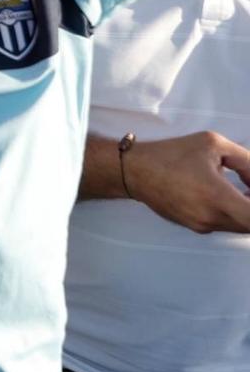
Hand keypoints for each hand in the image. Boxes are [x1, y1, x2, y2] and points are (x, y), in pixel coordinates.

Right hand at [124, 131, 249, 232]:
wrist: (134, 171)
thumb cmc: (172, 154)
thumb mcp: (213, 144)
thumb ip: (246, 160)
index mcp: (217, 196)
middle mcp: (210, 217)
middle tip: (248, 187)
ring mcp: (201, 225)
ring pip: (240, 226)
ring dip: (246, 211)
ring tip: (243, 190)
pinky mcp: (194, 227)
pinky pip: (224, 225)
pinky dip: (233, 214)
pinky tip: (225, 195)